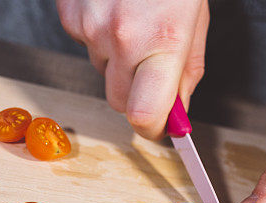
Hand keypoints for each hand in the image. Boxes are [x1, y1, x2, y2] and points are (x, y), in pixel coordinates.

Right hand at [56, 0, 208, 138]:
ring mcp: (91, 26)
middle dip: (136, 95)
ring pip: (101, 70)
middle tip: (150, 69)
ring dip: (117, 59)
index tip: (158, 127)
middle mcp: (123, 38)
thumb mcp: (195, 24)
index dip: (152, 127)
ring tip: (134, 21)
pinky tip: (114, 8)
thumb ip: (186, 75)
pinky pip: (84, 43)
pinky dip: (98, 34)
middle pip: (119, 102)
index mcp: (164, 44)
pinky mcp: (70, 13)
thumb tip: (176, 116)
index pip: (145, 115)